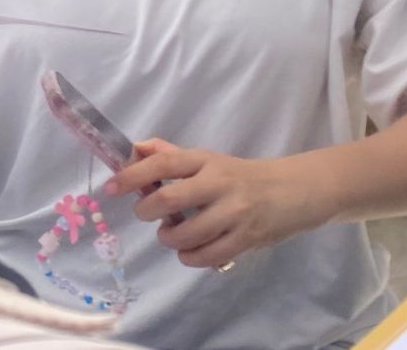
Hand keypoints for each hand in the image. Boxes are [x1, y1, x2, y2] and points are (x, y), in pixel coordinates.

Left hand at [108, 139, 319, 269]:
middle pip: (169, 198)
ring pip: (186, 234)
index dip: (133, 174)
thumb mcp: (209, 159)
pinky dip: (190, 257)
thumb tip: (133, 149)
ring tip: (170, 234)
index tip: (111, 187)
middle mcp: (220, 184)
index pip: (164, 163)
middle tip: (144, 215)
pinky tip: (189, 251)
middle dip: (147, 211)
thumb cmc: (241, 176)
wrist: (294, 192)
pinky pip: (207, 256)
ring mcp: (235, 214)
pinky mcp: (246, 239)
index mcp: (207, 160)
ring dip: (168, 239)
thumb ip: (170, 155)